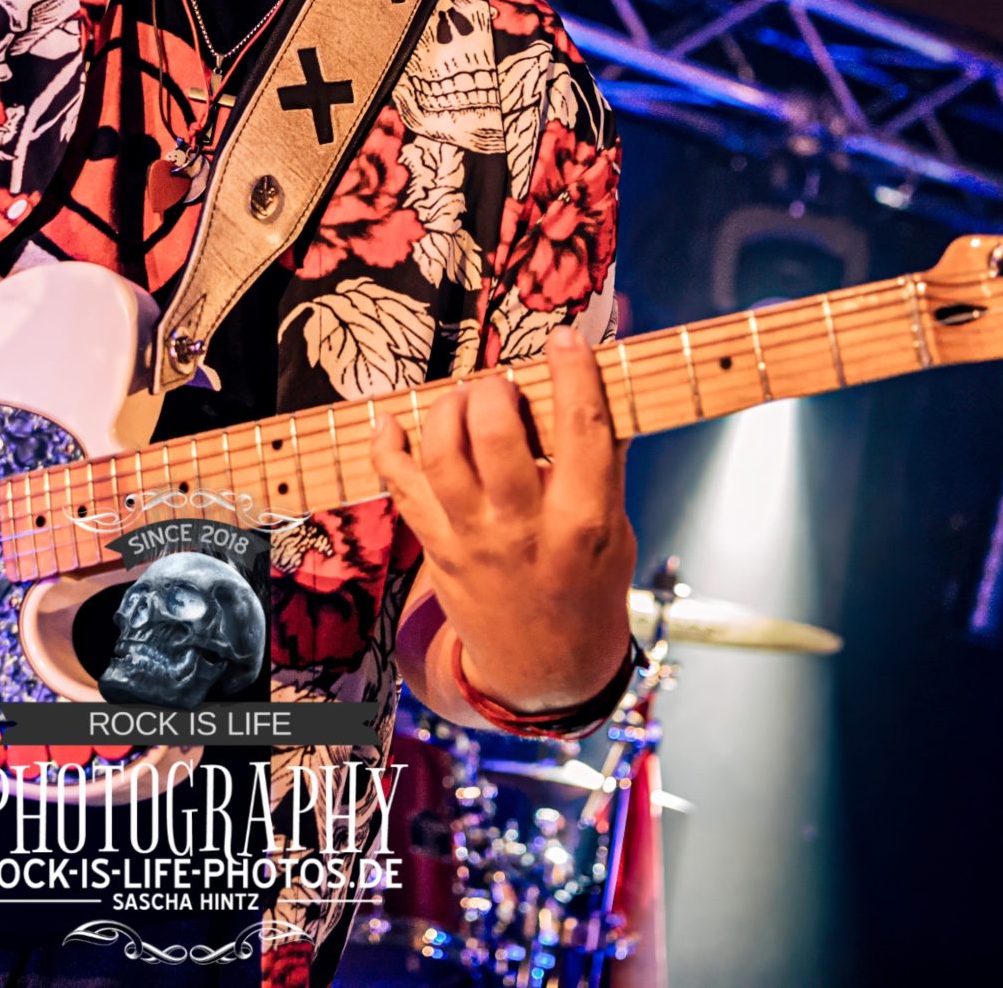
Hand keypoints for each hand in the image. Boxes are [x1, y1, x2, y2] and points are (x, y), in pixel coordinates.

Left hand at [371, 326, 636, 713]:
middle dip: (493, 389)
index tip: (565, 338)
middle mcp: (525, 528)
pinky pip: (399, 485)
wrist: (545, 664)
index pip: (581, 430)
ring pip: (442, 454)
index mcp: (584, 518)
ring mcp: (473, 540)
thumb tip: (600, 378)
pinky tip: (393, 422)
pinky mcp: (437, 547)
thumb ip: (604, 459)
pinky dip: (388, 446)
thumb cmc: (586, 581)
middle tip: (499, 383)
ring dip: (446, 409)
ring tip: (462, 400)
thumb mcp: (613, 526)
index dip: (572, 374)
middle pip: (495, 435)